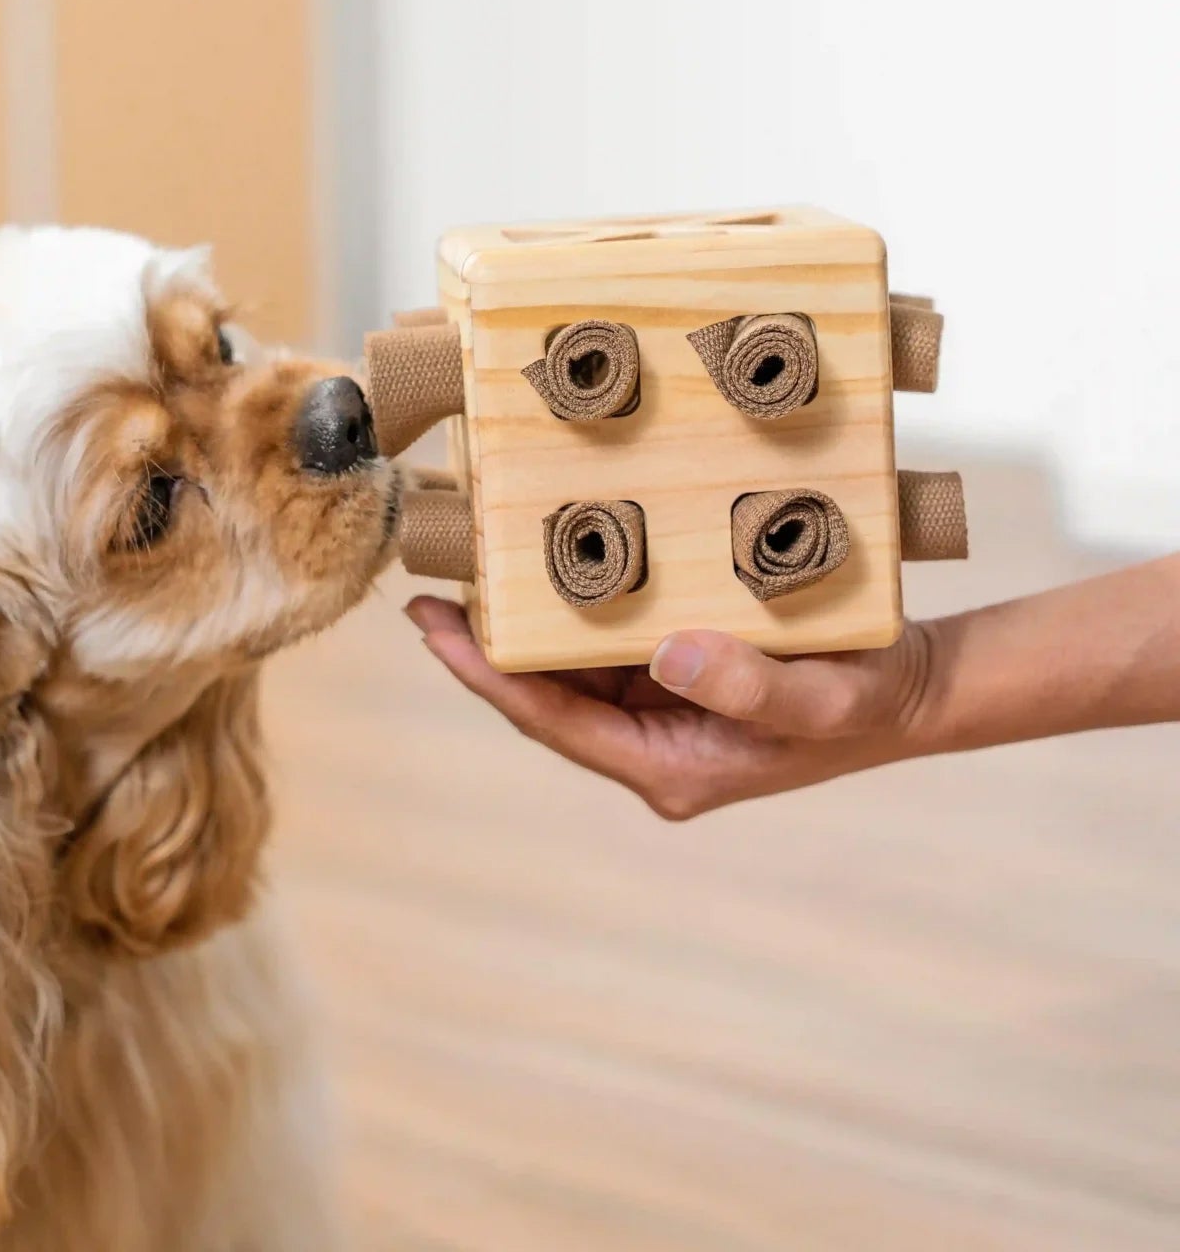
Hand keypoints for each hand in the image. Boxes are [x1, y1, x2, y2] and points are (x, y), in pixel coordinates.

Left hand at [405, 597, 936, 818]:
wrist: (910, 688)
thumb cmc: (869, 698)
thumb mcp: (822, 698)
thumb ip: (750, 686)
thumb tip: (665, 655)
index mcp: (667, 765)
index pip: (551, 721)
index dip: (486, 676)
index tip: (434, 629)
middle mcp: (648, 746)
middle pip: (542, 698)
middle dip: (481, 650)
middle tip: (426, 589)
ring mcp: (656, 714)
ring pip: (564, 671)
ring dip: (515, 628)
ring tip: (462, 572)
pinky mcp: (670, 679)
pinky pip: (599, 649)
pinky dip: (562, 613)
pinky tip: (535, 572)